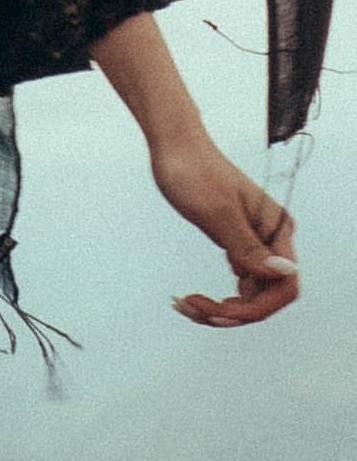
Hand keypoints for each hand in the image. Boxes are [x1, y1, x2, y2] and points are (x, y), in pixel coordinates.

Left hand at [151, 133, 298, 327]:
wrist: (175, 148)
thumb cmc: (195, 172)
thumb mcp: (219, 214)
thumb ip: (249, 247)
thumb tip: (285, 272)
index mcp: (277, 229)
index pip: (284, 286)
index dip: (257, 308)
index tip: (219, 310)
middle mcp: (271, 239)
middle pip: (266, 297)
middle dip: (232, 312)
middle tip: (191, 307)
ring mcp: (254, 243)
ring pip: (248, 295)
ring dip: (219, 309)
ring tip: (183, 305)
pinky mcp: (235, 243)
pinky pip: (234, 283)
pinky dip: (212, 297)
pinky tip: (186, 299)